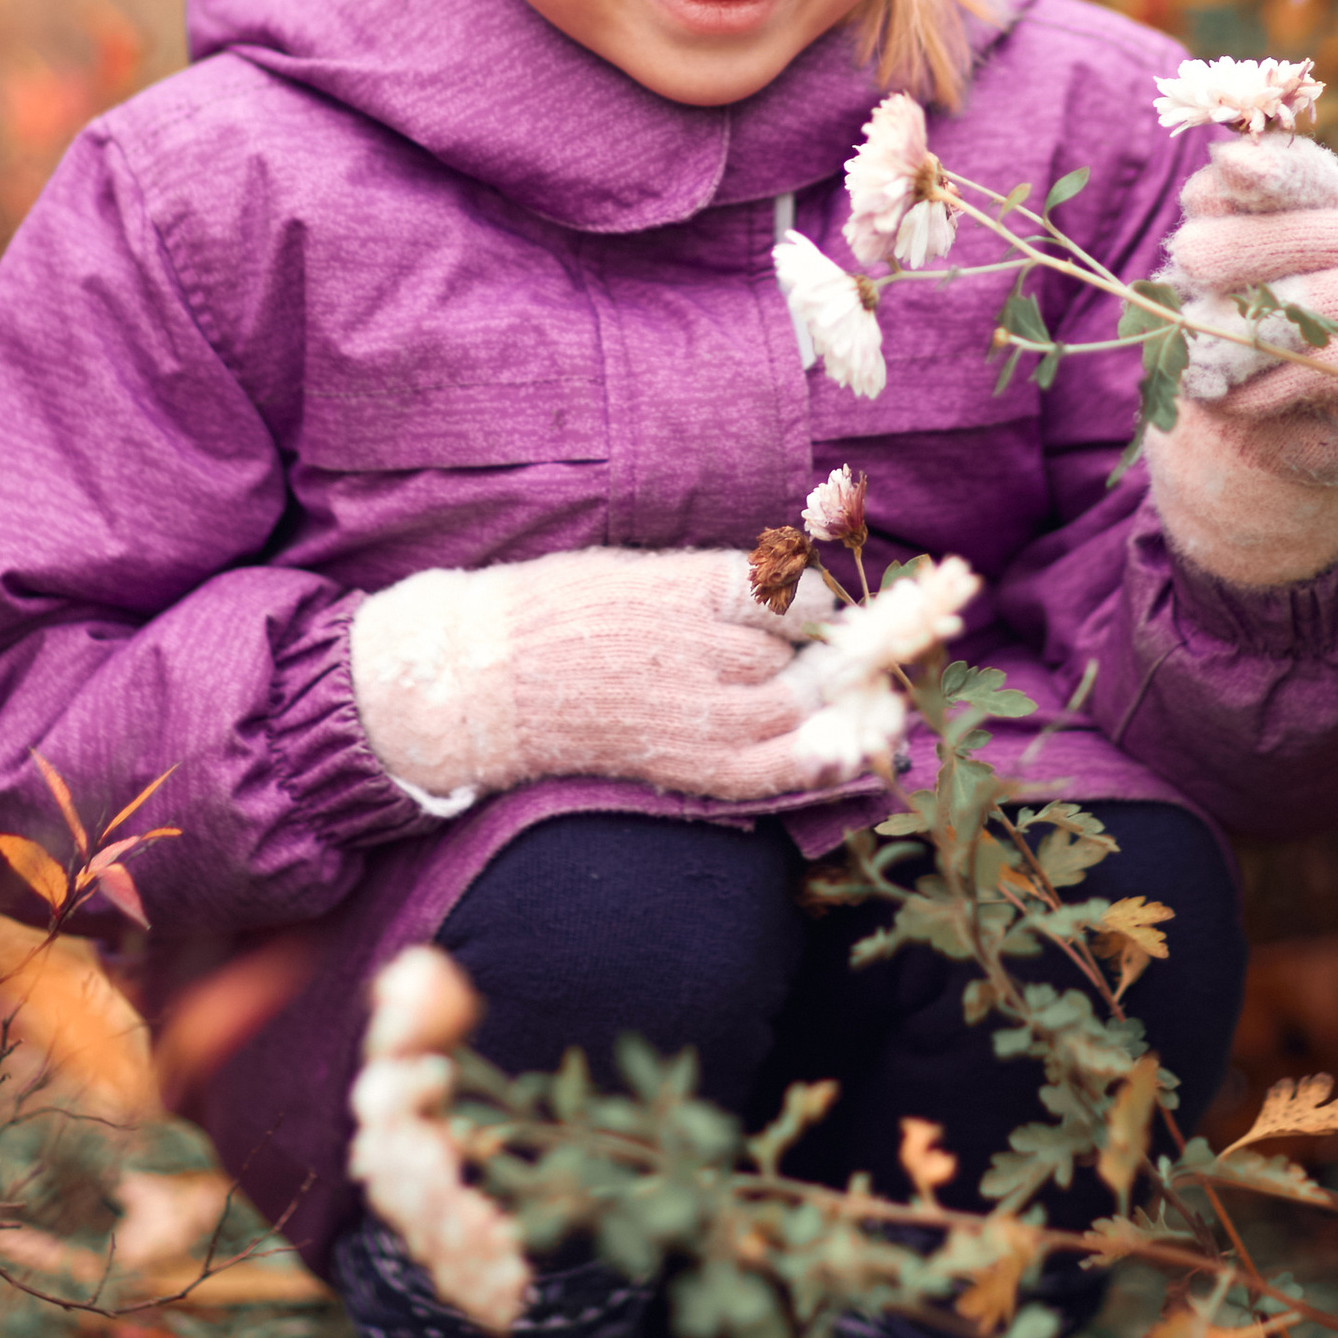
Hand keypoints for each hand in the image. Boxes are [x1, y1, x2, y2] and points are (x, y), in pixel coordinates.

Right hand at [351, 546, 837, 807]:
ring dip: (833, 706)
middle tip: (847, 665)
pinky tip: (845, 751)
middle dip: (833, 660)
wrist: (482, 678)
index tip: (832, 615)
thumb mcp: (638, 568)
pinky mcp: (683, 761)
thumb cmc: (554, 611)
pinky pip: (769, 768)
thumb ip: (712, 587)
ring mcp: (696, 708)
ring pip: (797, 707)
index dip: (824, 609)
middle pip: (806, 654)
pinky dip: (815, 760)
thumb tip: (784, 594)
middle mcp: (705, 644)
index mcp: (693, 585)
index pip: (798, 594)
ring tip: (855, 705)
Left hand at [1161, 133, 1337, 487]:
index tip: (1232, 165)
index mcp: (1314, 204)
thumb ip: (1215, 223)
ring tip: (1201, 351)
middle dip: (1248, 245)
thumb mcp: (1204, 276)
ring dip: (1252, 330)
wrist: (1254, 430)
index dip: (1275, 169)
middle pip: (1327, 232)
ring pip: (1329, 301)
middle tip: (1188, 261)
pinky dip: (1277, 381)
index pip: (1308, 174)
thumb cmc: (1224, 333)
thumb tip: (1224, 170)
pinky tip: (1232, 395)